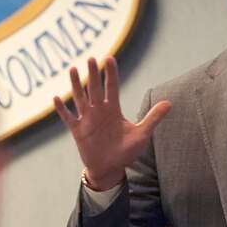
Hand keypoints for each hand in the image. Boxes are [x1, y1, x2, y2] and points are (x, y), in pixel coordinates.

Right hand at [53, 56, 171, 189]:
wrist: (110, 169)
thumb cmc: (126, 152)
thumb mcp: (141, 134)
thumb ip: (153, 118)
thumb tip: (170, 103)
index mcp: (113, 110)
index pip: (112, 87)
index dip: (111, 73)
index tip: (109, 58)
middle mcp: (99, 111)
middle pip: (95, 89)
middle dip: (93, 74)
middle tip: (91, 58)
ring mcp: (87, 120)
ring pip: (80, 98)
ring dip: (77, 85)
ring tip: (73, 69)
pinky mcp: (78, 131)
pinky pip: (68, 118)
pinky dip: (62, 109)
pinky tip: (56, 98)